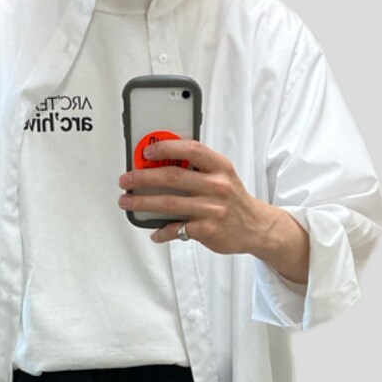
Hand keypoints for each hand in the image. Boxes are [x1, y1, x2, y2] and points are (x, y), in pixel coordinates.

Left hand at [117, 138, 269, 252]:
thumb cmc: (233, 199)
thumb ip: (199, 168)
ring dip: (143, 204)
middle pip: (172, 177)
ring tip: (127, 203)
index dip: (166, 148)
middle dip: (143, 178)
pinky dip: (162, 232)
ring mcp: (212, 209)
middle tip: (126, 181)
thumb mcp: (223, 175)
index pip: (191, 149)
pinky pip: (177, 230)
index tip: (146, 152)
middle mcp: (217, 186)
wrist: (256, 227)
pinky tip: (154, 233)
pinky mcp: (208, 230)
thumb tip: (161, 163)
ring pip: (169, 203)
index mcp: (220, 167)